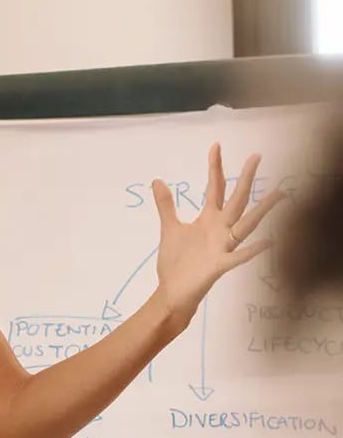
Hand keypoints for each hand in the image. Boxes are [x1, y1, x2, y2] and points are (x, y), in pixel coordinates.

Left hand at [150, 143, 284, 330]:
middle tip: (256, 156)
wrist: (172, 291)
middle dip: (245, 178)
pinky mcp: (220, 265)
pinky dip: (252, 249)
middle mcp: (220, 229)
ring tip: (280, 194)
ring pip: (246, 224)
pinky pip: (239, 256)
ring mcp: (222, 246)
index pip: (216, 187)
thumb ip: (166, 205)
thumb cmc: (175, 262)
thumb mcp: (169, 228)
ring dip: (262, 210)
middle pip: (236, 199)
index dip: (215, 167)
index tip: (216, 146)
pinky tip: (269, 241)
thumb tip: (156, 180)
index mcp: (209, 219)